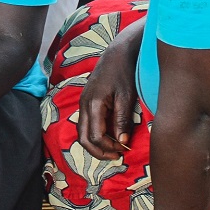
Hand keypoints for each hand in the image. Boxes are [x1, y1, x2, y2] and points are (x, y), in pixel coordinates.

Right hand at [77, 23, 141, 159]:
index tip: (124, 148)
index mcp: (94, 104)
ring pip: (81, 132)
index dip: (109, 147)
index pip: (95, 136)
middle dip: (99, 151)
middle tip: (116, 155)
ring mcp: (83, 102)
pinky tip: (108, 135)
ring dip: (95, 144)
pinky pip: (85, 124)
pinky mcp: (86, 101)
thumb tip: (122, 142)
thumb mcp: (127, 97)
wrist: (117, 53)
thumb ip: (122, 120)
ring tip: (112, 149)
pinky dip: (93, 134)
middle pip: (83, 138)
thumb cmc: (124, 72)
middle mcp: (84, 104)